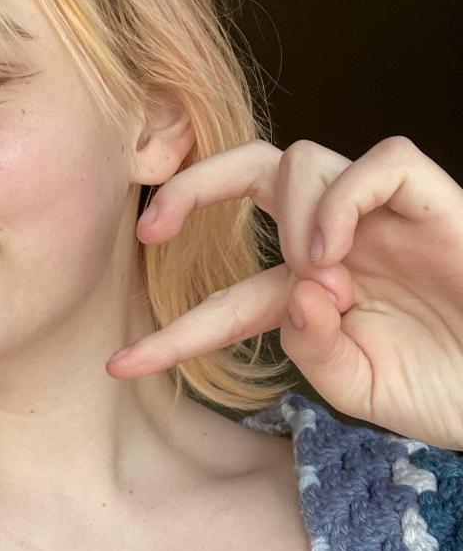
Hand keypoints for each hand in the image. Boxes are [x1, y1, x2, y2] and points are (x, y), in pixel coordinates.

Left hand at [106, 136, 462, 450]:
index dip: (175, 330)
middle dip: (191, 186)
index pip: (229, 295)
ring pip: (303, 160)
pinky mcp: (431, 201)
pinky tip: (336, 252)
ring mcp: (380, 218)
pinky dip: (343, 199)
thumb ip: (313, 351)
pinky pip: (379, 163)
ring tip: (320, 277)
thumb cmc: (448, 391)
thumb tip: (295, 293)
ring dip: (290, 216)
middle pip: (251, 171)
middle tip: (151, 231)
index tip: (119, 364)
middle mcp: (336, 241)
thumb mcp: (363, 389)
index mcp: (312, 291)